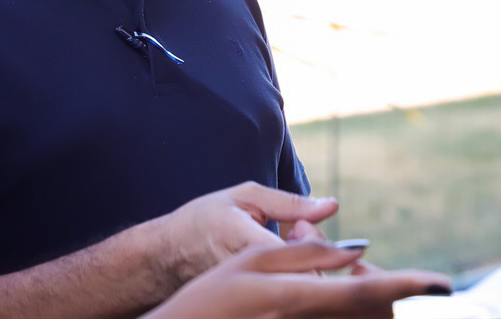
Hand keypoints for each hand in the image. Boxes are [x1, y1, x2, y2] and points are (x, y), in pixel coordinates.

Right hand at [145, 241, 452, 318]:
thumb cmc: (211, 296)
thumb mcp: (250, 259)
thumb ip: (303, 251)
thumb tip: (351, 248)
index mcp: (298, 297)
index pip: (369, 290)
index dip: (411, 285)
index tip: (443, 283)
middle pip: (372, 309)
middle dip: (376, 283)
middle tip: (349, 259)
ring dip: (363, 296)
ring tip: (334, 273)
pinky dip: (348, 308)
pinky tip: (324, 294)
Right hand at [148, 182, 339, 286]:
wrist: (169, 254)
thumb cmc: (205, 218)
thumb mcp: (243, 197)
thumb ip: (289, 203)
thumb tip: (331, 206)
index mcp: (243, 238)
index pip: (297, 256)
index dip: (317, 246)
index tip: (307, 227)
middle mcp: (246, 272)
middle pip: (303, 273)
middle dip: (314, 253)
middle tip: (299, 231)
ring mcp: (248, 291)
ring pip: (295, 286)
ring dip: (302, 266)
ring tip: (286, 245)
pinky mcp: (251, 302)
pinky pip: (284, 294)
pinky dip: (290, 277)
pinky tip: (278, 264)